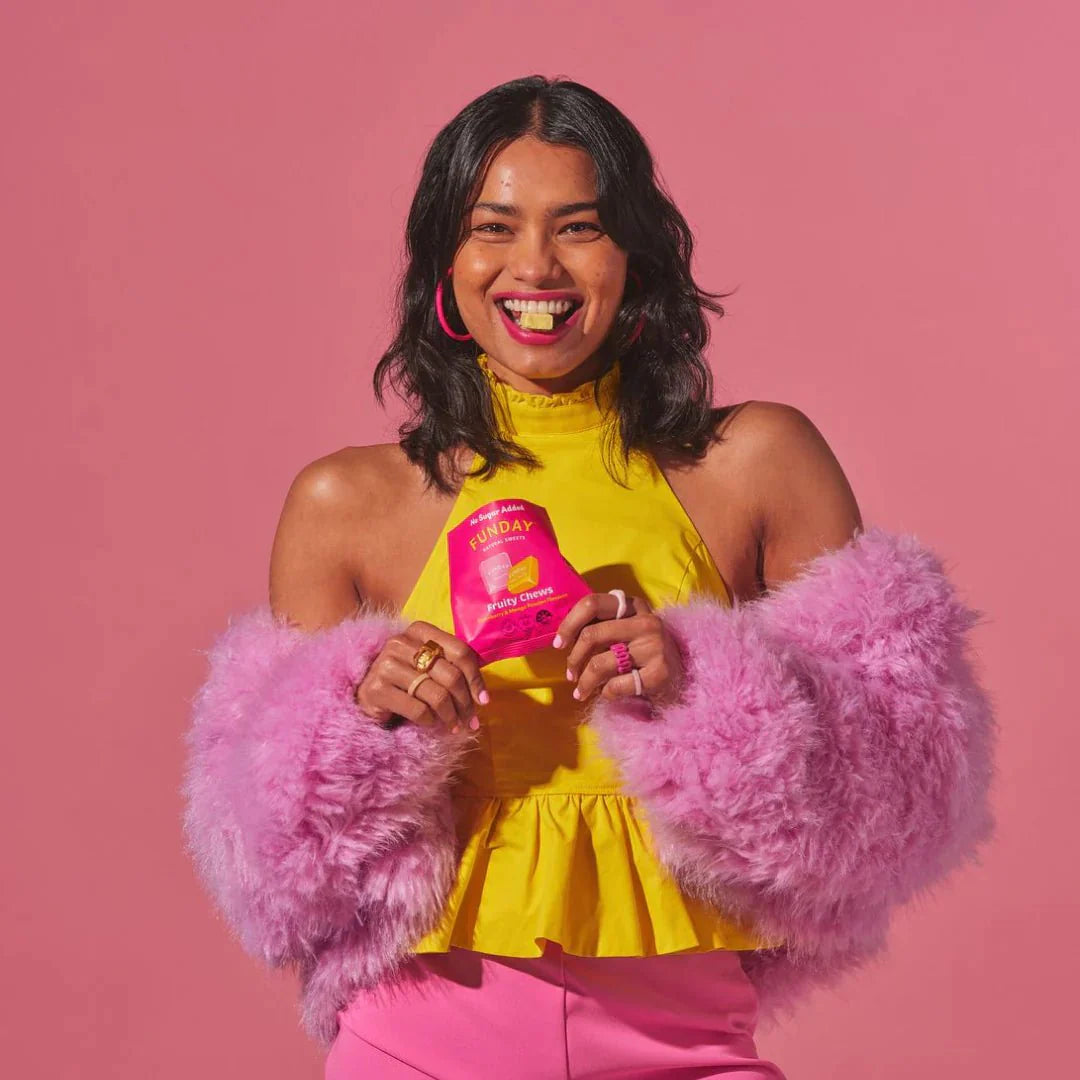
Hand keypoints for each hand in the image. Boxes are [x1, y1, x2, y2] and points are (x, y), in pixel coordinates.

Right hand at [353, 621, 489, 731]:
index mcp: (419, 630)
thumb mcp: (428, 665)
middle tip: (471, 721)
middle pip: (451, 675)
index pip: (460, 651)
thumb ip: (452, 666)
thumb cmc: (406, 679)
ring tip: (455, 726)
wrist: (366, 695)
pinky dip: (430, 721)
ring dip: (451, 716)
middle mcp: (400, 642)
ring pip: (437, 695)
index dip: (476, 678)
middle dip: (466, 703)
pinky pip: (418, 710)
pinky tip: (431, 724)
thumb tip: (484, 694)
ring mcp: (385, 665)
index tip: (484, 700)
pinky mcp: (376, 689)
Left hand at [553, 592, 684, 710]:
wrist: (683, 679)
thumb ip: (601, 626)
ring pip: (600, 663)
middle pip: (591, 635)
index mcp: (633, 605)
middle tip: (570, 674)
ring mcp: (655, 646)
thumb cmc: (644, 654)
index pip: (592, 603)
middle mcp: (646, 621)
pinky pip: (616, 685)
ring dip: (585, 682)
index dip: (569, 623)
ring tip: (581, 692)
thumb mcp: (626, 631)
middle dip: (573, 658)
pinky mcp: (660, 672)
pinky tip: (608, 694)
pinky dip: (606, 693)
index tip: (558, 644)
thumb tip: (563, 637)